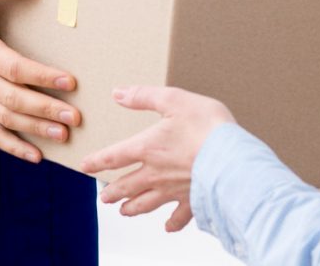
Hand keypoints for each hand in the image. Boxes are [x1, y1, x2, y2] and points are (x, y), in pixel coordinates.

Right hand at [0, 0, 79, 162]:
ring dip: (36, 130)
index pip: (14, 68)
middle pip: (14, 99)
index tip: (69, 82)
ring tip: (64, 135)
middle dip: (47, 110)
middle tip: (75, 116)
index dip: (42, 77)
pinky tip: (35, 156)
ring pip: (6, 120)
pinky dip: (13, 147)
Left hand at [79, 85, 235, 231]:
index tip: (85, 166)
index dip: (97, 161)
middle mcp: (155, 174)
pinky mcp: (192, 201)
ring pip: (145, 204)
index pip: (114, 157)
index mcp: (147, 148)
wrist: (233, 157)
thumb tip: (119, 93)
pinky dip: (171, 224)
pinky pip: (178, 217)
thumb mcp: (174, 100)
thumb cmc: (207, 126)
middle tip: (103, 197)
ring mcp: (173, 190)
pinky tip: (167, 227)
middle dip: (112, 192)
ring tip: (123, 211)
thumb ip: (145, 97)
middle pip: (126, 186)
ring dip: (131, 208)